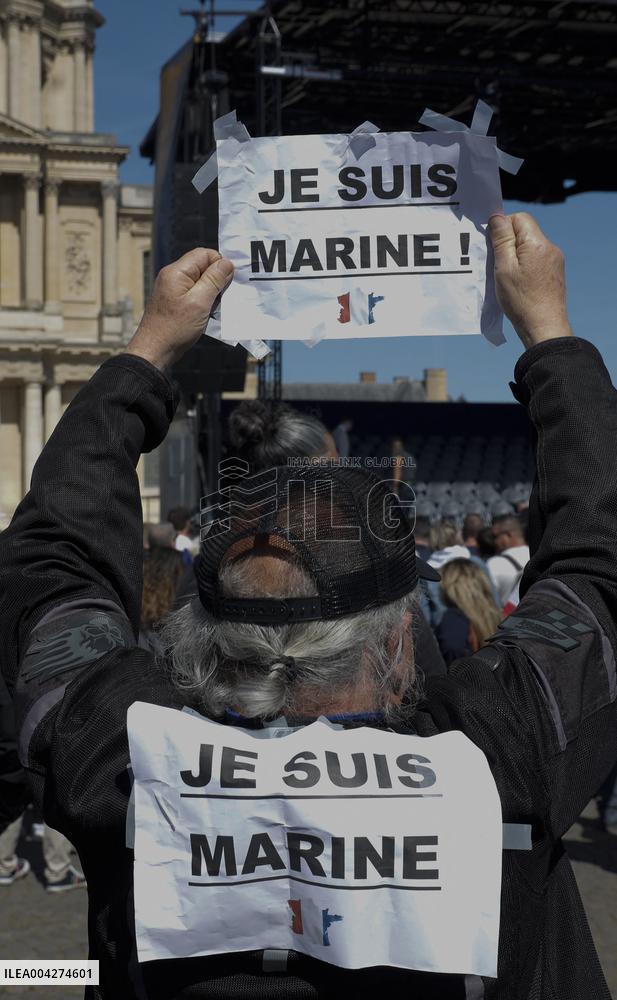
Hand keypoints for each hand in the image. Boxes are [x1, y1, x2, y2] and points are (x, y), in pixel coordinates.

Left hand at [125, 248, 233, 370]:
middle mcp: (173, 276)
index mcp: (176, 272)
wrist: (155, 351)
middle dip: (217, 279)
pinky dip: (204, 301)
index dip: (220, 264)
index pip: (204, 254)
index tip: (228, 282)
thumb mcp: (199, 303)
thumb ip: (214, 280)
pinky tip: (207, 314)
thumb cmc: (175, 328)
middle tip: (222, 297)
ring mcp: (173, 289)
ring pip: (200, 281)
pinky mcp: (175, 301)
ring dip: (211, 292)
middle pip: (202, 266)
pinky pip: (194, 293)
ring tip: (213, 308)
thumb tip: (227, 263)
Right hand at [488, 213, 571, 348]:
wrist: (544, 327)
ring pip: (530, 247)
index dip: (503, 227)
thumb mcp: (504, 268)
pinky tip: (518, 283)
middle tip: (496, 263)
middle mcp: (550, 248)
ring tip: (506, 276)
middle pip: (525, 232)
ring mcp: (555, 261)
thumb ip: (501, 240)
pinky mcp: (555, 273)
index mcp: (537, 243)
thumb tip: (497, 217)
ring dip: (516, 255)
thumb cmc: (521, 300)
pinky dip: (524, 266)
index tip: (493, 246)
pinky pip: (536, 260)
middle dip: (508, 243)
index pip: (519, 218)